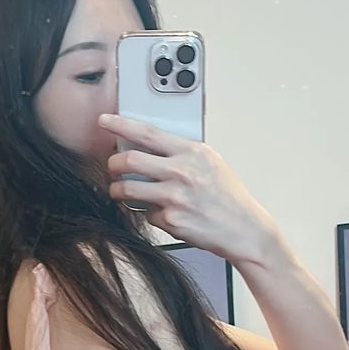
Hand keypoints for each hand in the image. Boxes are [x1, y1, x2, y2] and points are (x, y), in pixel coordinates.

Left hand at [101, 112, 279, 269]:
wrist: (243, 228)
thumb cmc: (228, 196)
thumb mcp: (210, 163)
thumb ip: (182, 153)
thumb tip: (150, 148)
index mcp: (191, 152)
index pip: (147, 133)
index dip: (121, 124)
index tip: (105, 120)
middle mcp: (181, 172)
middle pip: (129, 160)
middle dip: (113, 164)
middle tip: (112, 167)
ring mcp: (174, 197)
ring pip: (128, 189)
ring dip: (117, 191)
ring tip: (119, 191)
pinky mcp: (170, 220)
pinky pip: (145, 214)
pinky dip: (148, 214)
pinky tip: (160, 213)